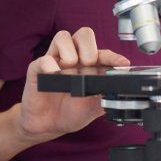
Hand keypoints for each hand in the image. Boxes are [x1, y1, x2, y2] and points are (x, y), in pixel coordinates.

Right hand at [17, 28, 128, 144]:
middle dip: (90, 51)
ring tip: (70, 72)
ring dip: (70, 54)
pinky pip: (43, 58)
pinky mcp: (37, 69)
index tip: (122, 64)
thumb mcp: (95, 107)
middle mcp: (72, 58)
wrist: (49, 126)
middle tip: (88, 68)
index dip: (113, 56)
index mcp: (88, 65)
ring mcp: (54, 61)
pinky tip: (54, 74)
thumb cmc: (71, 112)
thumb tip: (122, 88)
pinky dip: (50, 65)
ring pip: (63, 37)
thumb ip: (108, 95)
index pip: (102, 52)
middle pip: (84, 34)